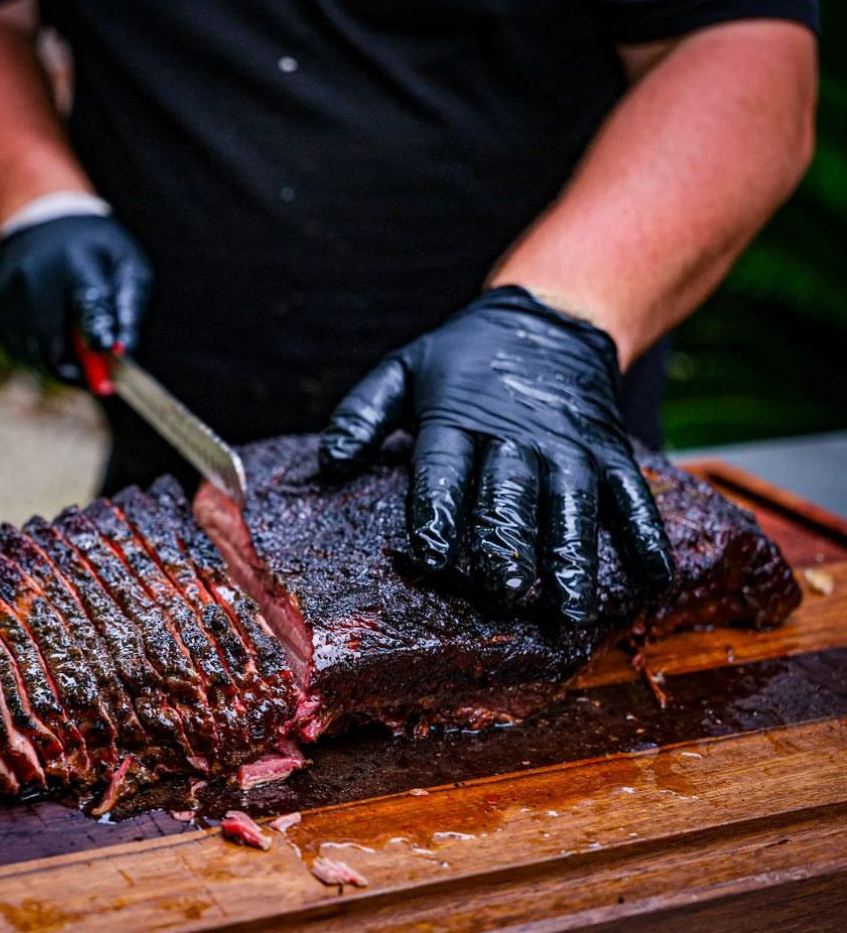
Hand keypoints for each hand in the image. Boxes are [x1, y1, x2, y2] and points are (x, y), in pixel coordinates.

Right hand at [0, 214, 151, 382]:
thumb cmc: (96, 251)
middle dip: (80, 371)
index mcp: (78, 265)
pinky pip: (21, 354)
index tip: (108, 354)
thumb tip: (124, 352)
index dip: (99, 333)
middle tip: (101, 381)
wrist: (39, 221)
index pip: (89, 305)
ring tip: (77, 348)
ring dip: (61, 365)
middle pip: (55, 345)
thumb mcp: (127, 264)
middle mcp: (35, 280)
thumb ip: (131, 309)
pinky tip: (53, 336)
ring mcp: (9, 298)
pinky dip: (41, 357)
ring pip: (36, 357)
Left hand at [319, 285, 673, 625]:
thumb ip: (363, 415)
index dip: (438, 514)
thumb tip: (329, 464)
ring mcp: (570, 446)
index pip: (444, 470)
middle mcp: (516, 436)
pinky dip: (646, 536)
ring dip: (574, 556)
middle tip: (504, 593)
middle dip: (507, 543)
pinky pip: (633, 495)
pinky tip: (654, 582)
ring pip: (573, 503)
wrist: (548, 318)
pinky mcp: (610, 451)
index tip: (432, 560)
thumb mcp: (404, 369)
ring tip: (569, 608)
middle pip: (512, 493)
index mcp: (457, 419)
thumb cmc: (465, 360)